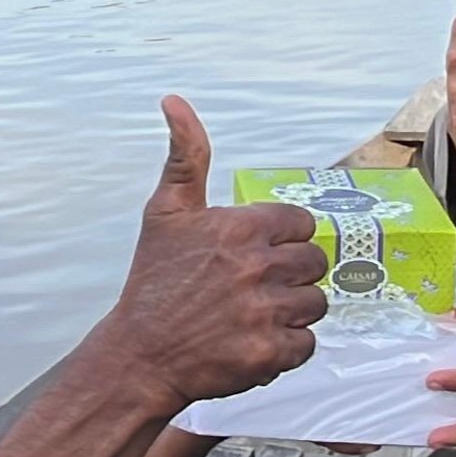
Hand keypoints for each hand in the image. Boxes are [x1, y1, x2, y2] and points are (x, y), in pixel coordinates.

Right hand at [98, 97, 328, 415]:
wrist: (139, 355)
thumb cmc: (154, 284)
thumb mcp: (166, 213)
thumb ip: (186, 156)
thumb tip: (174, 102)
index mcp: (240, 227)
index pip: (302, 223)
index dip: (284, 238)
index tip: (261, 252)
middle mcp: (257, 266)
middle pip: (314, 262)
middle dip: (291, 274)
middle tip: (258, 286)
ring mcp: (265, 312)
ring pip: (316, 303)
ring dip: (292, 311)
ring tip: (256, 314)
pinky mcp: (270, 353)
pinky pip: (307, 344)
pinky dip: (287, 347)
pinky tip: (257, 340)